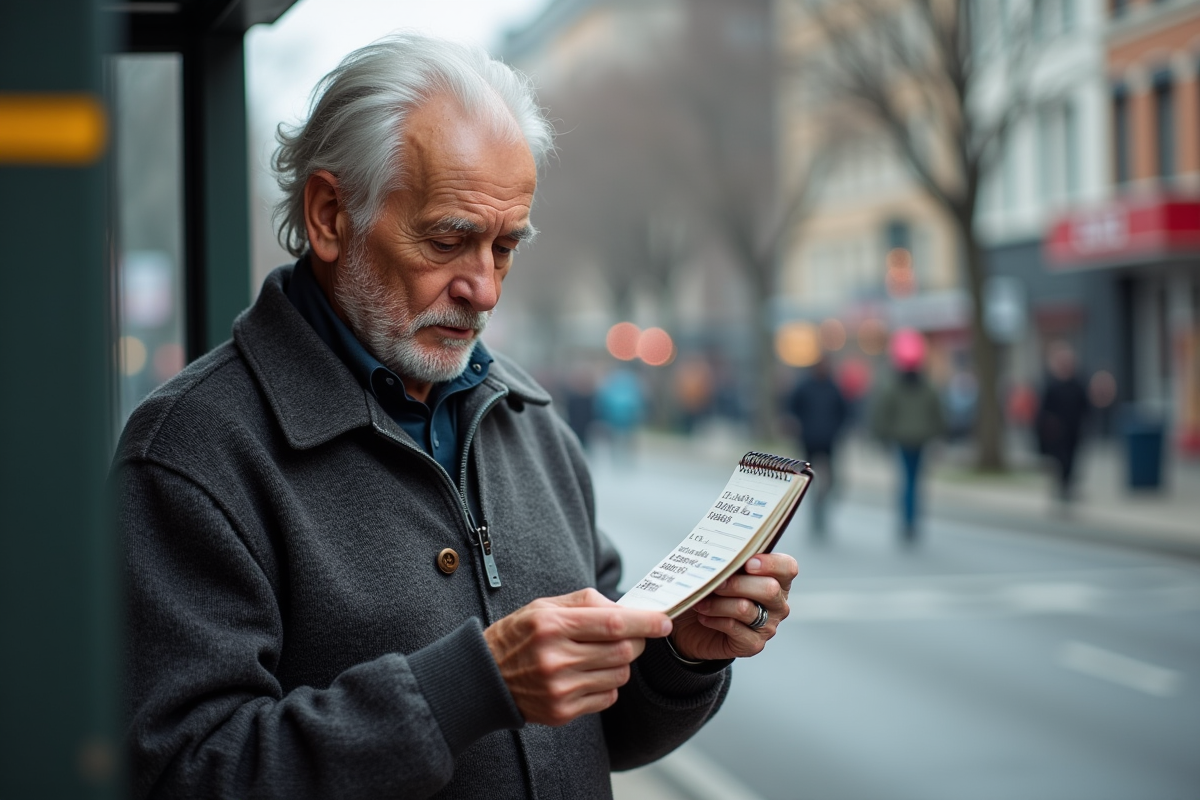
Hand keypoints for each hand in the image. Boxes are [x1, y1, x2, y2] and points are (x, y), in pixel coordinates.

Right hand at [484, 588, 670, 726]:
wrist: (484, 677)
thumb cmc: (519, 635)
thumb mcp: (545, 607)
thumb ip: (587, 602)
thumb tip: (626, 609)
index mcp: (552, 625)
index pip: (613, 623)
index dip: (645, 622)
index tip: (664, 621)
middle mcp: (556, 658)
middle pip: (622, 651)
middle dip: (637, 642)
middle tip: (632, 637)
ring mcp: (559, 689)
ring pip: (619, 676)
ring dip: (620, 664)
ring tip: (600, 656)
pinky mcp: (562, 712)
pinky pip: (607, 699)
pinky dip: (607, 686)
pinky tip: (586, 676)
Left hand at [670, 553, 797, 660]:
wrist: (695, 628)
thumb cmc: (713, 592)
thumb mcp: (721, 572)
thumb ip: (727, 561)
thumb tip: (720, 552)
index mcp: (777, 579)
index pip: (788, 568)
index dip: (771, 563)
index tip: (747, 562)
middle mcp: (778, 603)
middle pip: (769, 589)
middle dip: (737, 583)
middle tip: (715, 582)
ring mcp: (768, 626)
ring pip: (745, 608)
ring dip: (718, 603)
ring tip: (700, 601)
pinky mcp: (753, 644)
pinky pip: (733, 628)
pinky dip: (714, 619)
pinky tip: (703, 615)